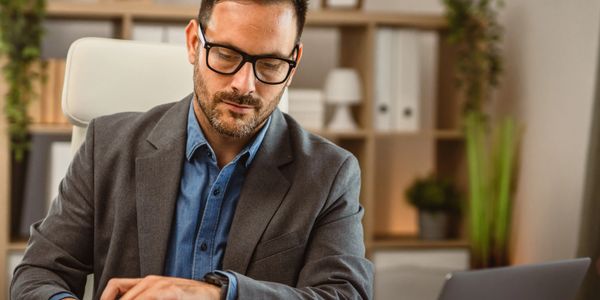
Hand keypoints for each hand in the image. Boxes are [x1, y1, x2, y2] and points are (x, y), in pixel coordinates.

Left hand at [100, 275, 220, 299]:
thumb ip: (146, 296)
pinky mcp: (171, 292)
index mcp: (147, 283)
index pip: (115, 286)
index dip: (105, 297)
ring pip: (133, 297)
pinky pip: (149, 297)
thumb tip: (127, 298)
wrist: (214, 295)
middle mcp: (151, 282)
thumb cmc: (189, 299)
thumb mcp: (163, 295)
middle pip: (121, 294)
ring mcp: (161, 285)